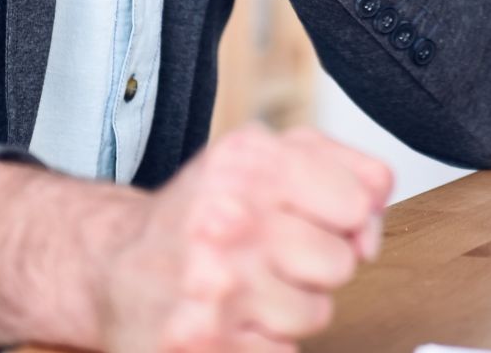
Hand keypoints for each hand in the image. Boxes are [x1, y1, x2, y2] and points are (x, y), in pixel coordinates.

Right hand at [94, 124, 393, 352]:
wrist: (114, 265)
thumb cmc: (203, 211)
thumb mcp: (266, 157)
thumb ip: (341, 167)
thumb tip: (376, 210)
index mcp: (250, 162)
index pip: (359, 200)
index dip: (348, 217)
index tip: (316, 218)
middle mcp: (228, 218)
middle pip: (340, 262)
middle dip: (317, 264)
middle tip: (275, 255)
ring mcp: (212, 284)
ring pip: (315, 313)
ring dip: (290, 307)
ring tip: (251, 287)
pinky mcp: (200, 342)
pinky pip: (282, 352)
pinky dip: (263, 341)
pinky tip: (232, 317)